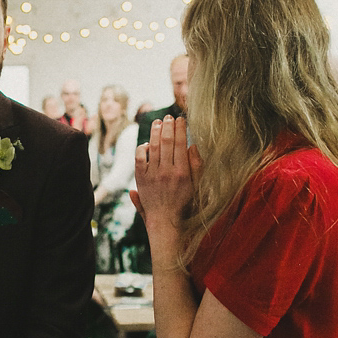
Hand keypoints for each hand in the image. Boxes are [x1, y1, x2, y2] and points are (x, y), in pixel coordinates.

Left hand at [131, 117, 200, 233]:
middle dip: (167, 126)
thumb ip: (197, 166)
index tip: (180, 119)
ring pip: (152, 147)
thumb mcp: (197, 186)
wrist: (165, 221)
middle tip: (168, 117)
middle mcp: (166, 172)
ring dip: (154, 132)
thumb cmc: (184, 203)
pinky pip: (139, 158)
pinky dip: (142, 148)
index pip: (181, 144)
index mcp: (182, 173)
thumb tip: (192, 146)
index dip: (180, 129)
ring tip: (158, 122)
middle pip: (166, 142)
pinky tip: (147, 143)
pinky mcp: (141, 179)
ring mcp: (152, 175)